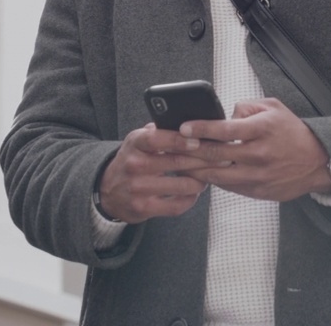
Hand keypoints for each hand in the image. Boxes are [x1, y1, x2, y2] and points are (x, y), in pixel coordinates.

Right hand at [97, 123, 226, 223]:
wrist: (107, 191)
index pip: (158, 138)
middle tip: (223, 157)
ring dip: (200, 181)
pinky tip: (195, 192)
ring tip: (208, 175)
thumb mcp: (139, 140)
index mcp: (135, 143)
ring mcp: (139, 188)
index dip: (180, 140)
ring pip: (182, 185)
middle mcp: (135, 165)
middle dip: (204, 160)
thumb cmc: (133, 160)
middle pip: (177, 162)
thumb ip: (161, 130)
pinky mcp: (143, 208)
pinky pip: (176, 205)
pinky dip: (190, 199)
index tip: (199, 140)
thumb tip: (191, 122)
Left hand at [179, 98, 330, 201]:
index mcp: (262, 129)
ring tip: (179, 164)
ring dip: (196, 170)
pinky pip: (229, 187)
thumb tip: (224, 116)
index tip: (183, 128)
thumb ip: (246, 107)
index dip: (201, 129)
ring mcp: (258, 175)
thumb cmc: (292, 132)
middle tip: (171, 149)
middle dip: (190, 152)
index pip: (225, 130)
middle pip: (216, 155)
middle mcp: (259, 154)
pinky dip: (214, 181)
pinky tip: (201, 174)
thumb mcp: (273, 107)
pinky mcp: (259, 191)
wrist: (318, 161)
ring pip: (218, 176)